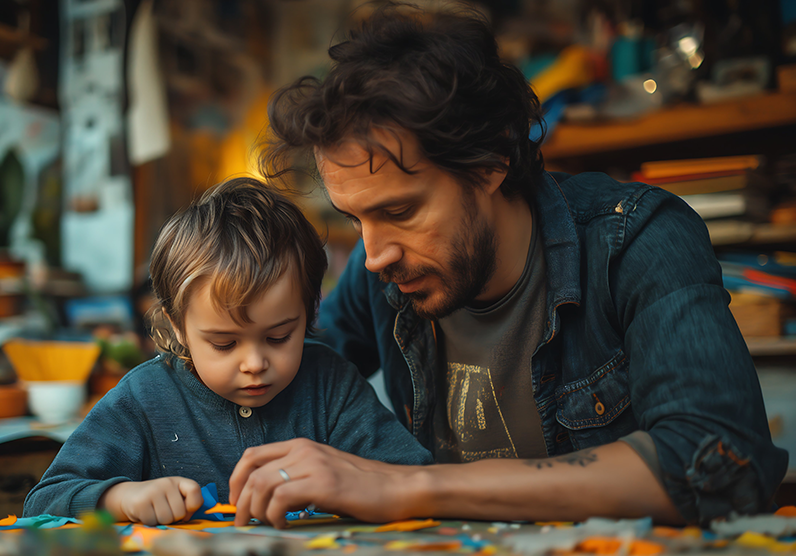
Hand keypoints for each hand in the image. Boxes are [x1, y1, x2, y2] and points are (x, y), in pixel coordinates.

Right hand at [99, 477, 203, 524]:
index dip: (193, 505)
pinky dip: (150, 522)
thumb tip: (188, 516)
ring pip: (167, 519)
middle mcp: (166, 483)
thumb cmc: (158, 498)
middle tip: (165, 511)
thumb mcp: (174, 495)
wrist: (129, 496)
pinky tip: (146, 513)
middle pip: (180, 512)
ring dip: (161, 521)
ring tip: (155, 512)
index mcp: (178, 481)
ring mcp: (153, 492)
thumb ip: (187, 502)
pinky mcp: (141, 503)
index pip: (195, 490)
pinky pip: (153, 522)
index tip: (186, 509)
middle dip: (174, 517)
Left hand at [229, 438, 426, 527]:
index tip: (237, 503)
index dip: (236, 480)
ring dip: (256, 511)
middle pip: (252, 471)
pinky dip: (275, 516)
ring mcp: (314, 465)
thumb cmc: (361, 486)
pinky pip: (281, 499)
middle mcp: (304, 450)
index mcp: (301, 445)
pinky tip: (285, 525)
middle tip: (244, 523)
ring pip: (262, 484)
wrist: (396, 488)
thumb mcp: (322, 472)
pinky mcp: (323, 484)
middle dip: (242, 501)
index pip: (252, 455)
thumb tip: (264, 497)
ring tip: (266, 525)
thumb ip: (296, 476)